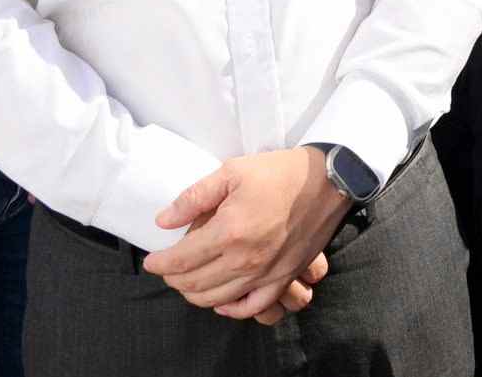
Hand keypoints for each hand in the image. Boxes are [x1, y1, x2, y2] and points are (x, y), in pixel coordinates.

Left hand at [143, 147, 352, 316]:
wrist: (330, 181)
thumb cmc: (281, 172)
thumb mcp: (232, 171)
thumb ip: (193, 198)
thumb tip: (163, 221)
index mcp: (230, 231)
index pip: (180, 260)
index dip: (159, 263)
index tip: (152, 260)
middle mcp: (246, 259)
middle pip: (194, 284)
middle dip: (173, 279)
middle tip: (168, 268)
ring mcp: (266, 272)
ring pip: (217, 299)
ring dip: (194, 294)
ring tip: (188, 281)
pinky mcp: (284, 277)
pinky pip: (252, 306)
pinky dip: (231, 309)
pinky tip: (222, 301)